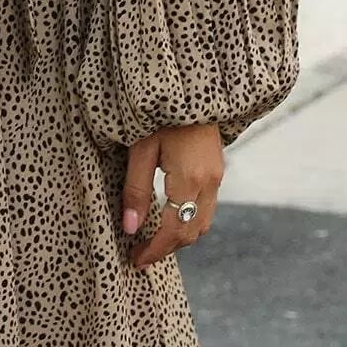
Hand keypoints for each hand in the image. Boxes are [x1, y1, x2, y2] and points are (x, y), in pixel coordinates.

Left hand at [122, 122, 222, 271]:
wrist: (193, 86)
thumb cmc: (160, 114)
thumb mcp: (141, 150)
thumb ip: (136, 190)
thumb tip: (130, 228)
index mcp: (190, 179)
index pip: (173, 231)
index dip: (154, 250)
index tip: (135, 260)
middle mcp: (209, 183)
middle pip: (191, 233)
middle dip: (166, 248)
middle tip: (141, 254)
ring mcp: (217, 177)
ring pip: (202, 222)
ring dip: (179, 236)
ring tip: (152, 240)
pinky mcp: (217, 170)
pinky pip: (206, 207)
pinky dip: (188, 220)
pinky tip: (169, 217)